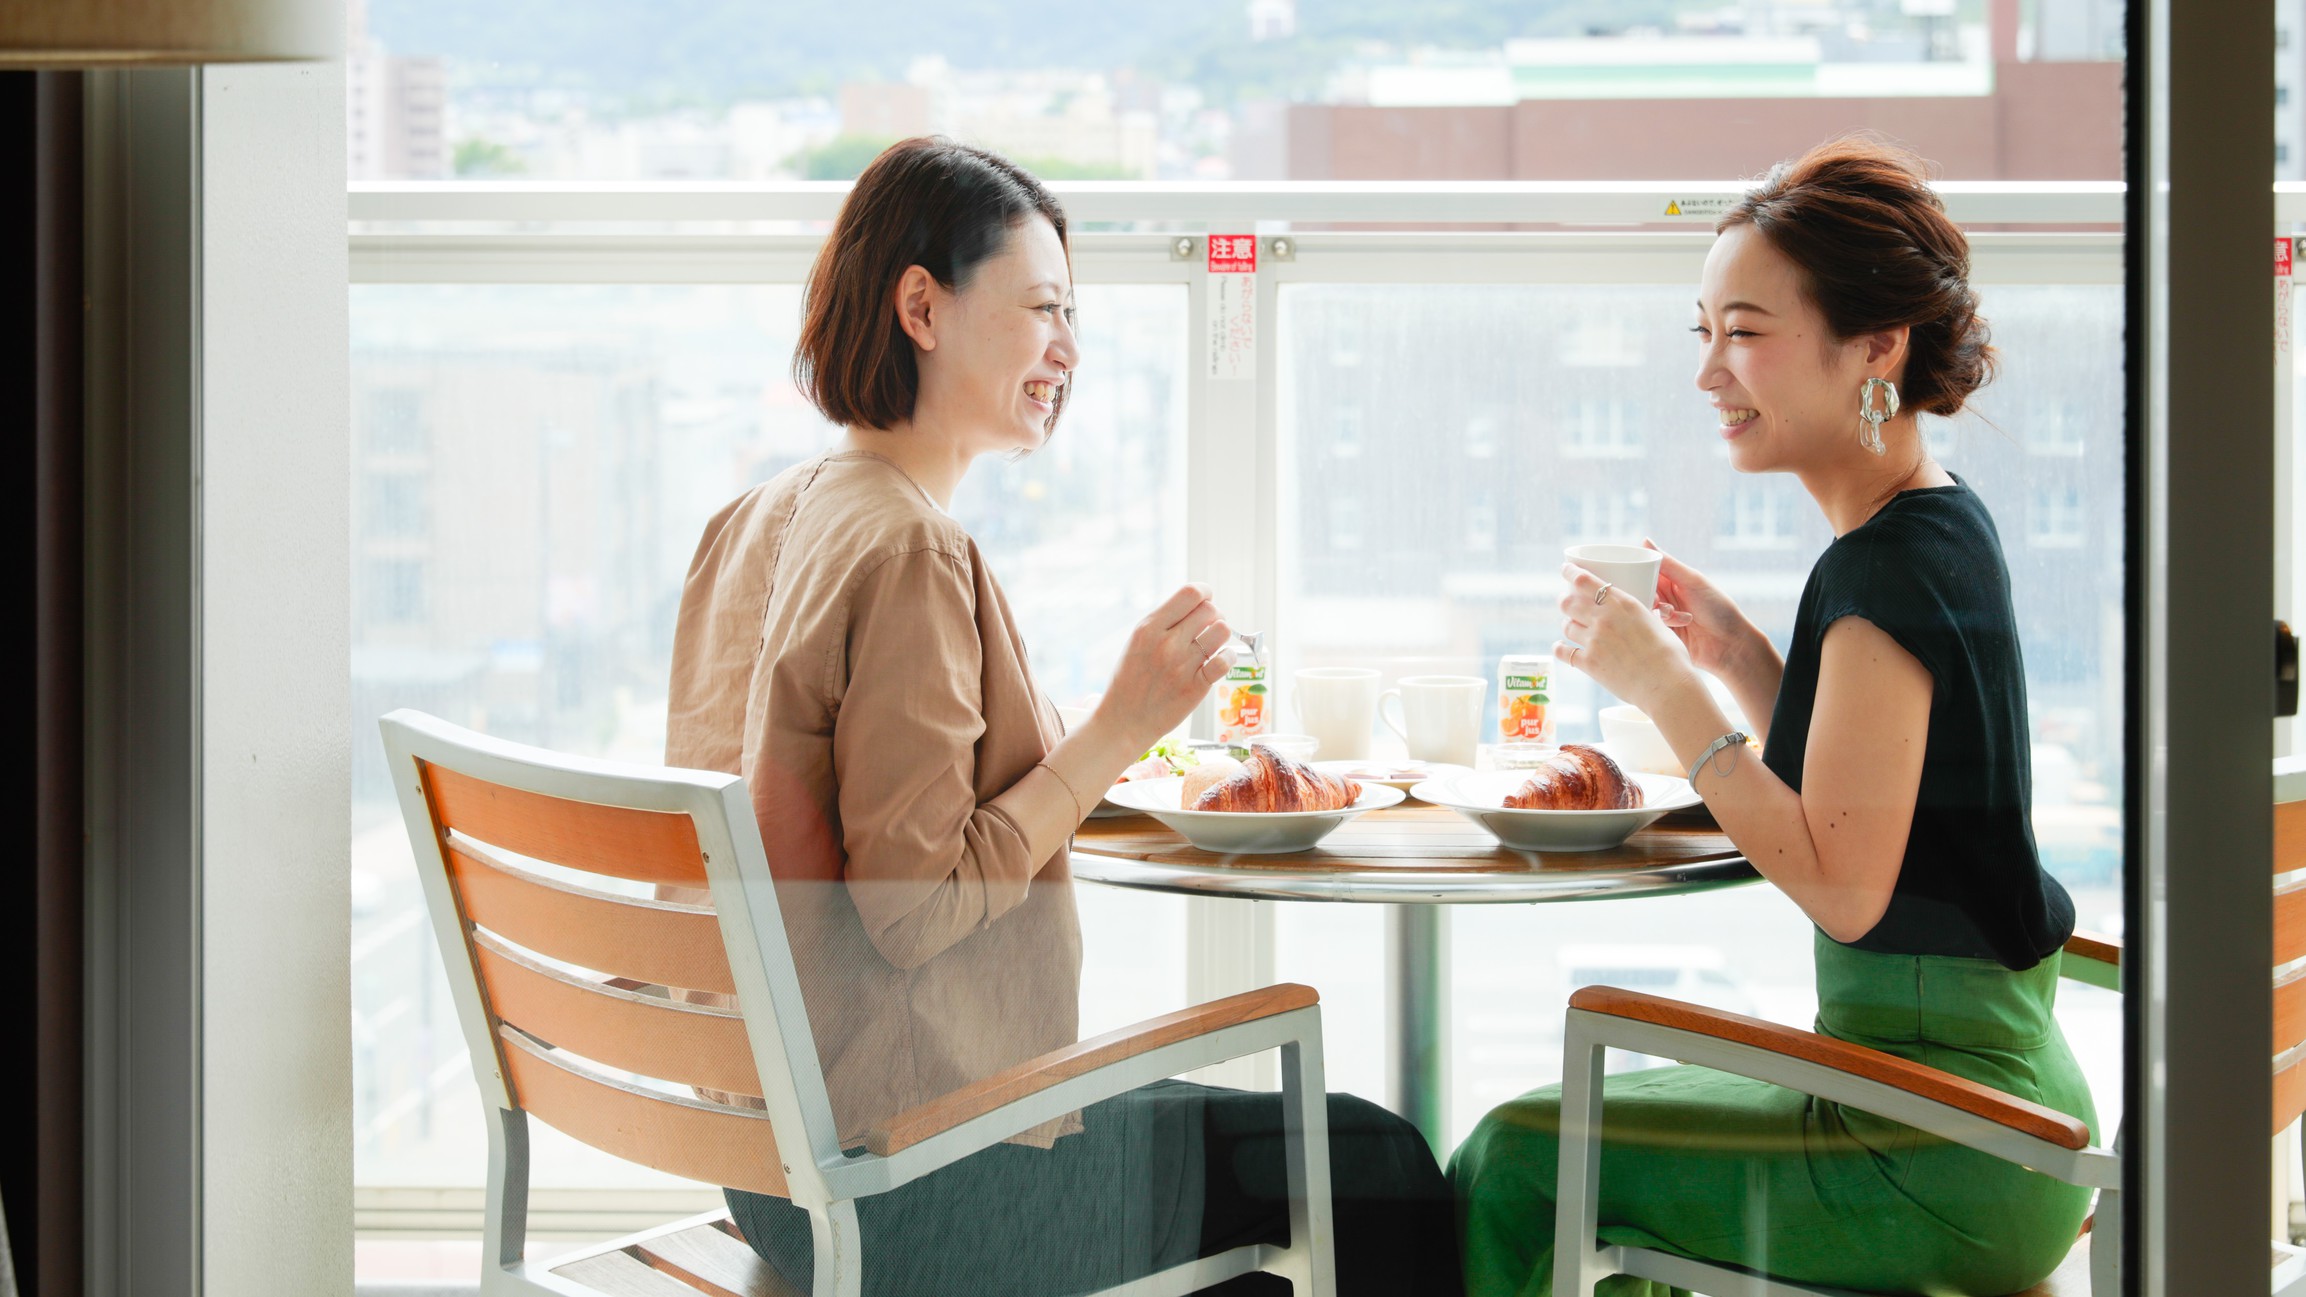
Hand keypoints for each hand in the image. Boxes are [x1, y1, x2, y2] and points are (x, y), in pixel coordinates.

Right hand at [1094, 584, 1231, 751]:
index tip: (1206, 599)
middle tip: (1210, 627)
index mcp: (1149, 628)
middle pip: (1210, 610)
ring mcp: (1181, 666)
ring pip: (1222, 631)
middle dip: (1215, 615)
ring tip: (1213, 644)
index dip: (1205, 592)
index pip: (1191, 593)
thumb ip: (1164, 622)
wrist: (1124, 720)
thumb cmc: (1131, 679)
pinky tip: (1219, 661)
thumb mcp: (1137, 642)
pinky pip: (1225, 660)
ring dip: (1222, 635)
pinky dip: (1228, 657)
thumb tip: (1198, 604)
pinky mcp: (1195, 687)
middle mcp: (1166, 644)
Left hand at [1555, 563, 1695, 713]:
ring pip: (1566, 626)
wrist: (1667, 684)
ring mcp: (1594, 641)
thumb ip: (1639, 616)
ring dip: (1566, 624)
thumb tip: (1636, 615)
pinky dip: (1559, 648)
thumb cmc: (1670, 655)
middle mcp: (1604, 618)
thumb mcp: (1656, 623)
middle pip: (1569, 602)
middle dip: (1565, 600)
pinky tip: (1560, 647)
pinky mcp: (1589, 663)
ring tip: (1569, 625)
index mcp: (1623, 603)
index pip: (1585, 580)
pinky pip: (1563, 652)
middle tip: (1566, 601)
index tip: (1564, 568)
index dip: (1570, 572)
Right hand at [1644, 539, 1763, 678]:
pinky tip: (1680, 625)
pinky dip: (1662, 623)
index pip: (1644, 570)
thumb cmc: (1718, 608)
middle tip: (1656, 601)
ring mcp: (1663, 616)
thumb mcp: (1693, 581)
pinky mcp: (1663, 633)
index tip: (1633, 578)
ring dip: (1657, 610)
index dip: (1637, 573)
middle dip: (1646, 595)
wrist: (1730, 645)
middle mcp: (1665, 595)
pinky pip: (1650, 625)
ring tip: (1673, 614)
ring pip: (1644, 608)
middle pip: (1641, 590)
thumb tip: (1644, 540)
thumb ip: (1668, 563)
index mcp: (1672, 579)